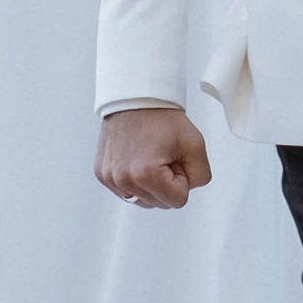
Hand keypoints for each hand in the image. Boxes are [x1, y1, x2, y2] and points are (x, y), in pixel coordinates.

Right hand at [96, 103, 212, 209]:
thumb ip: (201, 176)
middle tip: (164, 155)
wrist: (135, 98)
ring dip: (152, 185)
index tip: (175, 158)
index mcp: (145, 174)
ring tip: (150, 157)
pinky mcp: (102, 174)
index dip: (183, 179)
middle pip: (160, 204)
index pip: (178, 201)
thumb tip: (186, 190)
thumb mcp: (196, 144)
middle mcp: (123, 180)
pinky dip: (136, 181)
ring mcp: (109, 179)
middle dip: (167, 183)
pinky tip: (138, 159)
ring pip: (143, 201)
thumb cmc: (162, 118)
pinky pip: (127, 192)